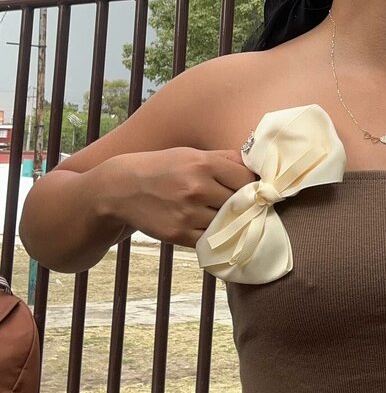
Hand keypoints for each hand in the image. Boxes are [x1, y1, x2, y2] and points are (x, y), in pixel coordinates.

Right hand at [103, 148, 254, 248]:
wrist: (122, 187)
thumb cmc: (164, 167)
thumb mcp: (192, 154)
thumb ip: (225, 159)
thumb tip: (256, 169)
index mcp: (203, 164)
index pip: (247, 179)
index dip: (252, 185)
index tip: (252, 188)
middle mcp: (196, 188)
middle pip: (240, 202)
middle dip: (243, 204)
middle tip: (241, 204)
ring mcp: (188, 214)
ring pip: (228, 222)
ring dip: (230, 221)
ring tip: (226, 215)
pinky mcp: (179, 234)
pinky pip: (210, 239)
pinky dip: (215, 235)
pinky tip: (212, 227)